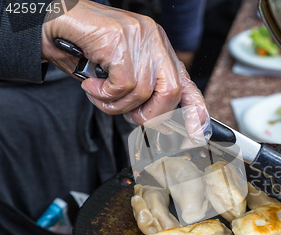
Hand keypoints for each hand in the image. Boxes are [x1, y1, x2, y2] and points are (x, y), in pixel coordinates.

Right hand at [41, 0, 208, 140]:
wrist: (50, 22)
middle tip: (130, 116)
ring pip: (143, 92)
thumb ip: (141, 96)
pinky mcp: (120, 39)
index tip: (198, 133)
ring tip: (99, 93)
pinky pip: (123, 85)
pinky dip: (105, 94)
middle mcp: (154, 40)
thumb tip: (159, 124)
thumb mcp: (119, 76)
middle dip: (151, 114)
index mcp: (158, 49)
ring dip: (117, 105)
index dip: (195, 110)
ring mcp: (139, 37)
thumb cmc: (84, 49)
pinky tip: (92, 84)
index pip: (186, 83)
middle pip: (172, 91)